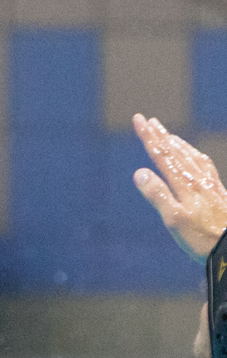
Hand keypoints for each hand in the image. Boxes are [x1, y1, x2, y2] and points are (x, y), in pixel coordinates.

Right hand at [132, 114, 226, 261]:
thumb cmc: (202, 238)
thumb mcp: (174, 220)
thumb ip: (157, 195)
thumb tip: (139, 172)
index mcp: (184, 184)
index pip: (163, 155)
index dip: (149, 137)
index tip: (139, 119)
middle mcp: (198, 180)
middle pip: (177, 152)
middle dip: (161, 135)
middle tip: (149, 119)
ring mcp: (210, 185)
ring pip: (192, 157)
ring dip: (179, 143)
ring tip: (170, 135)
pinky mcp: (219, 193)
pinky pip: (205, 166)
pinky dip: (195, 155)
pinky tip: (196, 157)